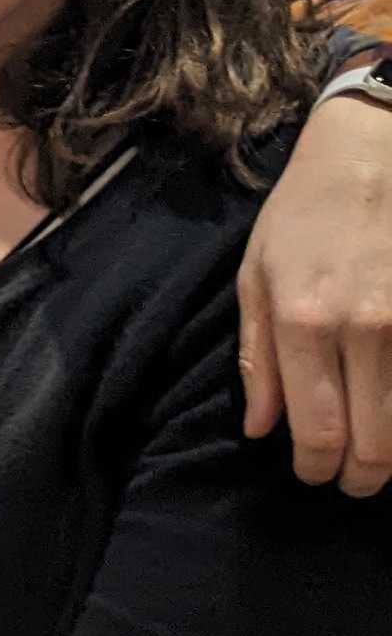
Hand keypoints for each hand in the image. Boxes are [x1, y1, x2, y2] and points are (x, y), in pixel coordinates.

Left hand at [242, 85, 391, 494]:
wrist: (375, 154)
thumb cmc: (306, 214)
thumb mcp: (258, 276)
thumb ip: (257, 358)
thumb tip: (260, 429)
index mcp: (304, 322)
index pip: (317, 431)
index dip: (317, 468)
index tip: (315, 475)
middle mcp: (363, 330)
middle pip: (372, 443)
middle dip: (359, 476)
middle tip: (351, 481)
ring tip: (377, 460)